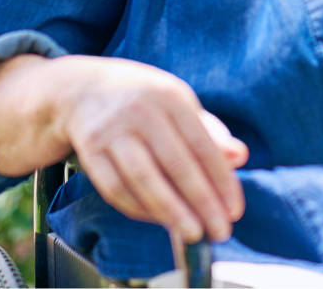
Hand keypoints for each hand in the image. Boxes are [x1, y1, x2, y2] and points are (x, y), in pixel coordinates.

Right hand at [54, 57, 247, 242]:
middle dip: (201, 202)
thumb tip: (239, 156)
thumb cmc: (142, 100)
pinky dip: (139, 209)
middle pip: (176, 163)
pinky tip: (158, 220)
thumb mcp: (177, 103)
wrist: (83, 88)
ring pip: (145, 179)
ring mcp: (112, 130)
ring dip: (171, 211)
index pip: (202, 145)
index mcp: (170, 97)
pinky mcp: (89, 150)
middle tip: (219, 231)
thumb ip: (209, 132)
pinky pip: (116, 188)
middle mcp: (141, 110)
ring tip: (192, 234)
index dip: (221, 181)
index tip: (233, 210)